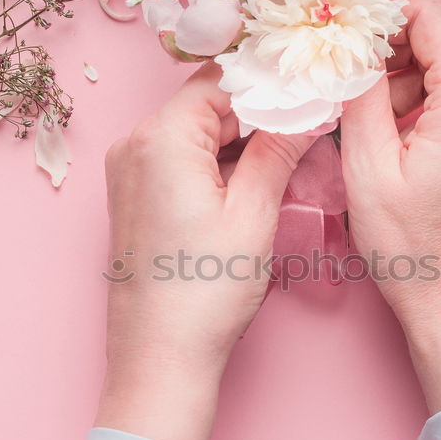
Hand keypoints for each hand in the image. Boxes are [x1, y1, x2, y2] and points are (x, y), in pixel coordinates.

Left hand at [97, 63, 314, 439]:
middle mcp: (135, 146)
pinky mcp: (135, 199)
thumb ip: (278, 150)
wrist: (160, 358)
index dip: (268, 82)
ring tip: (291, 154)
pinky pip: (181, 161)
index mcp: (161, 139)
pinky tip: (256, 181)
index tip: (310, 89)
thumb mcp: (253, 214)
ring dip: (241, 140)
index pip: (221, 81)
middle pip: (206, 104)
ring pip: (196, 133)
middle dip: (258, 111)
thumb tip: (306, 109)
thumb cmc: (204, 293)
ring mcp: (130, 173)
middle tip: (310, 122)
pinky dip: (219, 163)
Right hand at [340, 0, 440, 413]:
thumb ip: (361, 94)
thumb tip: (354, 46)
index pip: (432, 13)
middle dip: (395, 59)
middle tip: (356, 100)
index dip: (385, 20)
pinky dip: (433, 111)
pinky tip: (406, 151)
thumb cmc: (414, 250)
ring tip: (378, 138)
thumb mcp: (368, 169)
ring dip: (412, 88)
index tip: (351, 48)